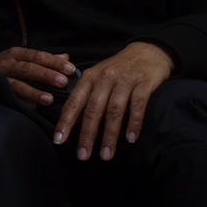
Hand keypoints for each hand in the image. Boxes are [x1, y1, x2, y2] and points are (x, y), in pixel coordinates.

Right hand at [0, 47, 77, 108]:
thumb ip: (45, 59)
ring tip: (50, 100)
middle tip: (63, 82)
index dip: (55, 62)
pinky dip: (23, 103)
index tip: (71, 69)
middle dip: (46, 75)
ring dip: (34, 92)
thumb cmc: (9, 66)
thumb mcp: (24, 58)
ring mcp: (1, 79)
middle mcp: (8, 64)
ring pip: (18, 85)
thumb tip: (66, 57)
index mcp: (17, 54)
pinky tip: (34, 108)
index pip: (38, 56)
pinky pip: (11, 98)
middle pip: (29, 69)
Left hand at [52, 41, 175, 160]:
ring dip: (109, 135)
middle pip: (92, 110)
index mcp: (88, 77)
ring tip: (106, 155)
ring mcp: (124, 80)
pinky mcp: (144, 83)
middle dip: (87, 135)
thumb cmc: (118, 69)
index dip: (65, 122)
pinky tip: (130, 139)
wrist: (147, 51)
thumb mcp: (97, 77)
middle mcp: (104, 78)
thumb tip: (72, 122)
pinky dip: (133, 123)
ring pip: (114, 111)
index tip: (58, 141)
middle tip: (83, 156)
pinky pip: (138, 105)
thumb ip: (86, 96)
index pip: (74, 102)